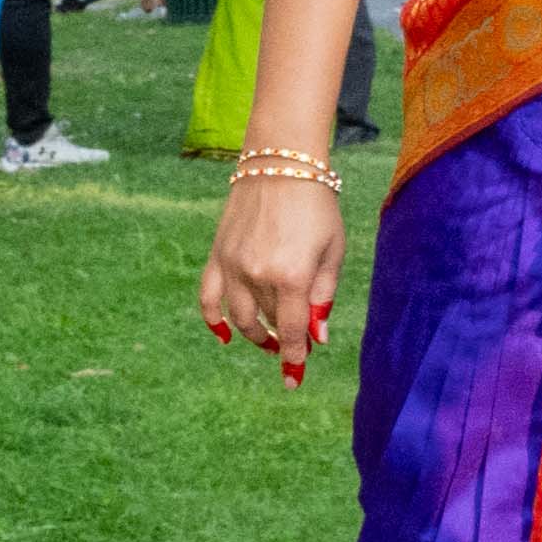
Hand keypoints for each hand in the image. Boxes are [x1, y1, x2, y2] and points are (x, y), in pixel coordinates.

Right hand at [202, 167, 343, 383]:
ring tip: (268, 340)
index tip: (295, 377)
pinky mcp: (217, 254)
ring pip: (239, 315)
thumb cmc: (317, 206)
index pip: (292, 330)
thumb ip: (323, 294)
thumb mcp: (333, 251)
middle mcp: (257, 274)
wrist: (281, 164)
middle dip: (283, 339)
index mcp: (291, 276)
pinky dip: (213, 319)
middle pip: (269, 322)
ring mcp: (232, 265)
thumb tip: (317, 336)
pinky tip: (224, 335)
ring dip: (253, 333)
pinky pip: (208, 295)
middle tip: (294, 347)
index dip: (295, 356)